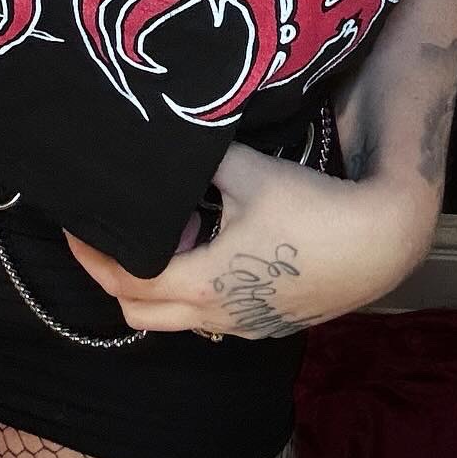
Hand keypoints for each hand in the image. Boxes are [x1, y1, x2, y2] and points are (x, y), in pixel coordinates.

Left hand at [63, 141, 434, 339]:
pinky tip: (213, 244)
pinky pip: (210, 316)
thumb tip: (162, 131)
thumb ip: (199, 155)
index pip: (125, 279)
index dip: (91, 253)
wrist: (380, 242)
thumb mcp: (247, 170)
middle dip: (115, 273)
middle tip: (111, 231)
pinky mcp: (268, 325)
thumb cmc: (311, 205)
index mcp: (202, 281)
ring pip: (176, 317)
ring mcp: (244, 326)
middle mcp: (216, 315)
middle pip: (139, 310)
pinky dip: (193, 288)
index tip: (76, 222)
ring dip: (159, 281)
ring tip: (173, 229)